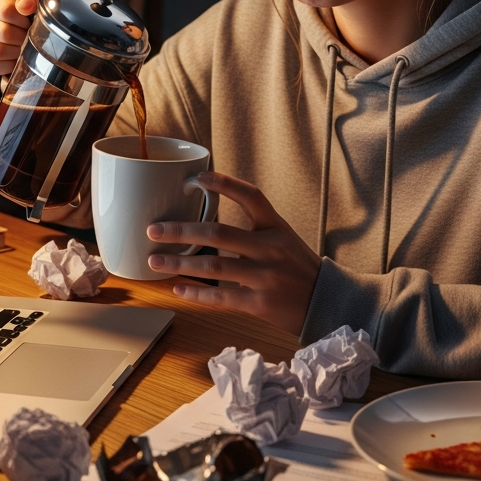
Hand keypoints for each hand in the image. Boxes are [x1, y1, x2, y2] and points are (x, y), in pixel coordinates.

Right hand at [0, 0, 49, 77]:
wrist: (16, 34)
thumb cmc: (24, 15)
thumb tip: (25, 6)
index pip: (6, 10)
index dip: (23, 21)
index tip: (28, 23)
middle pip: (3, 32)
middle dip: (22, 39)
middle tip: (28, 40)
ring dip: (15, 53)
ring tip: (20, 49)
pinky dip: (6, 67)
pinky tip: (11, 61)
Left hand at [146, 172, 322, 335]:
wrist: (327, 302)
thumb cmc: (297, 267)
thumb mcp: (283, 237)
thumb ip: (252, 229)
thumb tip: (206, 224)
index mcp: (275, 226)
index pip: (250, 196)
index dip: (224, 184)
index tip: (197, 178)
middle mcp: (269, 247)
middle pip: (219, 233)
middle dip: (181, 231)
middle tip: (154, 230)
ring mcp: (265, 276)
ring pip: (213, 267)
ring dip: (180, 264)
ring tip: (155, 261)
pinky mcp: (260, 303)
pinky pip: (221, 297)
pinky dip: (197, 294)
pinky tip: (178, 290)